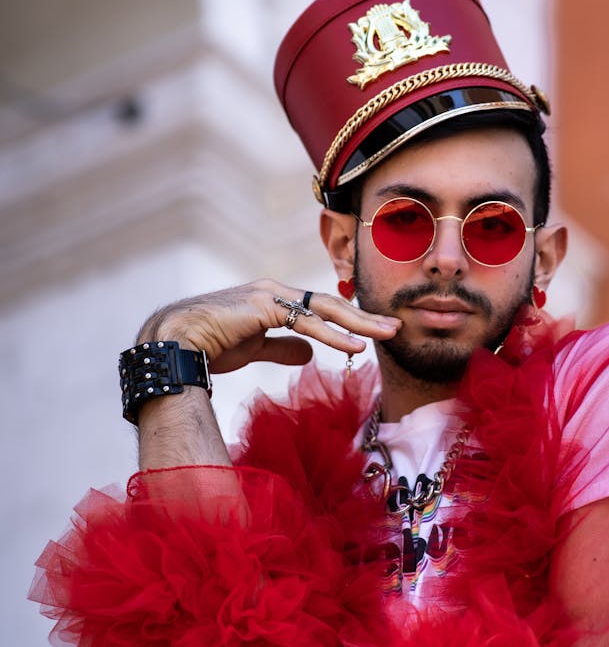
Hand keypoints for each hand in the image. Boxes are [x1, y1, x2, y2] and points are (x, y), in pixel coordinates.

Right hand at [138, 279, 400, 374]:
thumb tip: (310, 355)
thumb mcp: (254, 348)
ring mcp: (270, 296)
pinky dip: (335, 336)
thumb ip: (282, 348)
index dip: (349, 319)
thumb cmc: (207, 345)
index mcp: (273, 300)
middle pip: (331, 304)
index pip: (320, 308)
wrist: (174, 342)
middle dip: (365, 315)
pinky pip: (307, 323)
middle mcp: (275, 291)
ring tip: (388, 333)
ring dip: (360, 322)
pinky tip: (357, 346)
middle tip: (396, 326)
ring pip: (326, 309)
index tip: (375, 330)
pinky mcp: (264, 307)